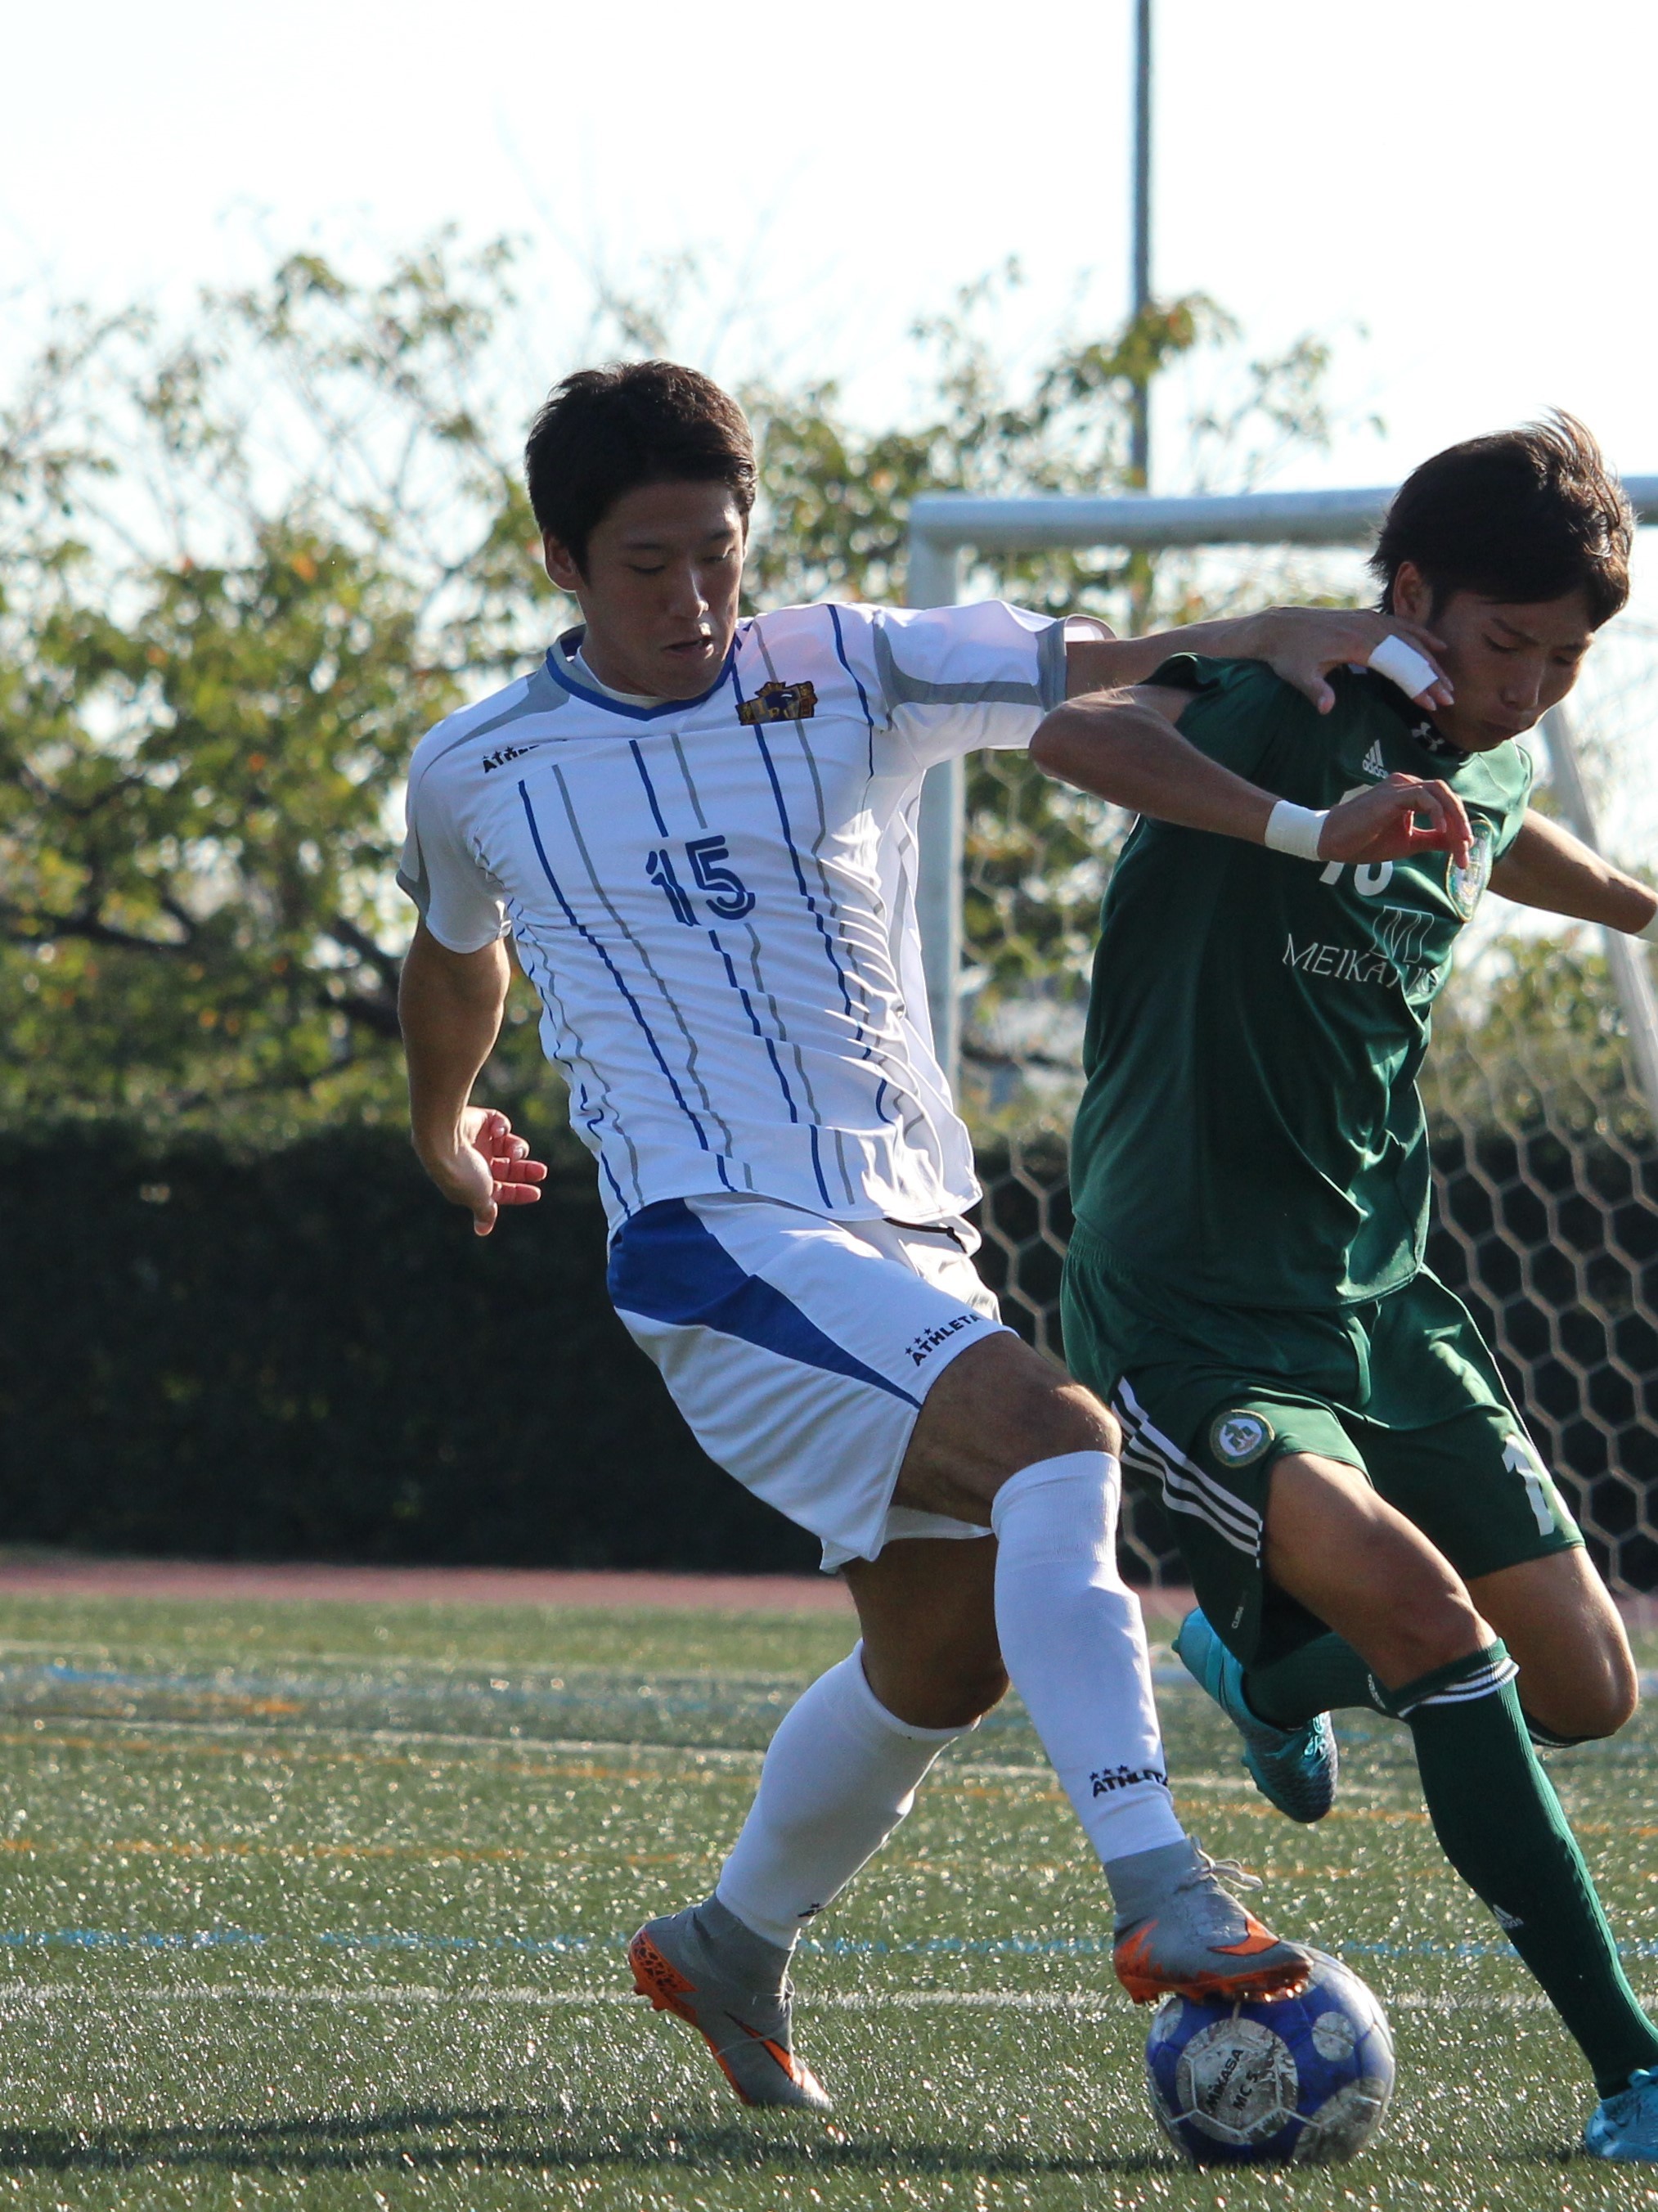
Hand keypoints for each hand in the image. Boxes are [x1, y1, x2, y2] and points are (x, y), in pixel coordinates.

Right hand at [418, 1106, 546, 1236]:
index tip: (537, 1193)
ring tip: (515, 1152)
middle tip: (542, 1171)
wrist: (444, 1138)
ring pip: (507, 1146)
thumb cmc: (462, 1172)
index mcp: (472, 1184)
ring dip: (517, 1149)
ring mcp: (476, 1141)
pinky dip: (503, 1127)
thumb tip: (482, 1231)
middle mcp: (473, 1163)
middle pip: (507, 1168)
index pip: (500, 1190)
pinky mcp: (477, 1121)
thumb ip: (486, 1212)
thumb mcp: (480, 1197)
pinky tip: (498, 1131)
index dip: (519, 1192)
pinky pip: (499, 1124)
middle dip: (525, 1170)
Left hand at [1250, 607, 1453, 715]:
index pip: (1396, 666)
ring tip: (1447, 680)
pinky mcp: (1365, 617)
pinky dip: (1420, 635)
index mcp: (1355, 643)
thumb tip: (1326, 709)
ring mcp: (1367, 619)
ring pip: (1408, 638)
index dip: (1416, 684)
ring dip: (1430, 658)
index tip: (1432, 702)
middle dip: (1431, 676)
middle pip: (1408, 652)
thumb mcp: (1298, 676)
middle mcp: (1366, 627)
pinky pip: (1400, 625)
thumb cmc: (1287, 656)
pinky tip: (1437, 646)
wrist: (1276, 627)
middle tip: (1449, 698)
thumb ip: (1316, 691)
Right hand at [1320, 774, 1471, 868]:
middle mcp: (1407, 784)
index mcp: (1411, 794)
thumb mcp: (1408, 842)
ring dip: (1455, 818)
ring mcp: (1400, 786)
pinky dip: (1437, 813)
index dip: (1459, 826)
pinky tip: (1442, 832)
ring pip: (1440, 793)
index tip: (1464, 853)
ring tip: (1460, 842)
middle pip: (1447, 796)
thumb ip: (1433, 839)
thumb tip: (1458, 844)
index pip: (1444, 803)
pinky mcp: (1393, 795)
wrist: (1333, 841)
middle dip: (1462, 822)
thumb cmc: (1365, 841)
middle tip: (1468, 847)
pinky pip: (1424, 797)